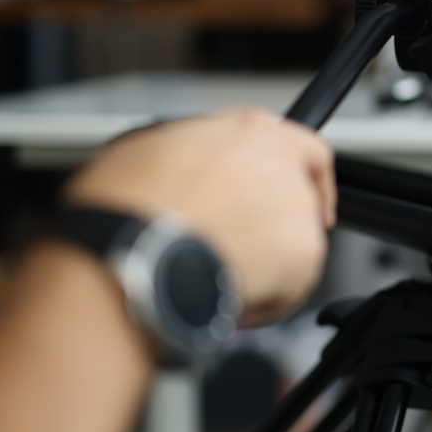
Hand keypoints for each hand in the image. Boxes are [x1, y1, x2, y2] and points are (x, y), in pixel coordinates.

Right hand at [63, 110, 336, 325]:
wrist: (134, 248)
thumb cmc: (126, 203)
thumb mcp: (146, 152)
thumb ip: (188, 156)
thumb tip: (178, 174)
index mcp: (247, 130)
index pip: (299, 148)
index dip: (297, 177)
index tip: (296, 195)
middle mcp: (281, 162)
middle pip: (298, 200)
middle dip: (272, 229)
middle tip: (238, 252)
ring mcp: (298, 208)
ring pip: (294, 246)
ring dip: (264, 266)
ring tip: (214, 278)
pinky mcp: (305, 252)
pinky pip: (291, 286)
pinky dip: (264, 301)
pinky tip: (222, 297)